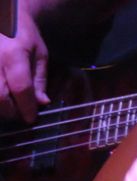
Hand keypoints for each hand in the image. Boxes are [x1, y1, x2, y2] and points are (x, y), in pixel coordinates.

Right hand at [0, 7, 49, 122]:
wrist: (3, 14)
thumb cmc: (23, 34)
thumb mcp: (39, 55)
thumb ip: (39, 80)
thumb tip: (42, 103)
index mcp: (14, 53)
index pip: (21, 88)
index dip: (27, 107)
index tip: (31, 118)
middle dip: (11, 111)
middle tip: (20, 115)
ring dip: (0, 107)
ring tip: (10, 107)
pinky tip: (2, 98)